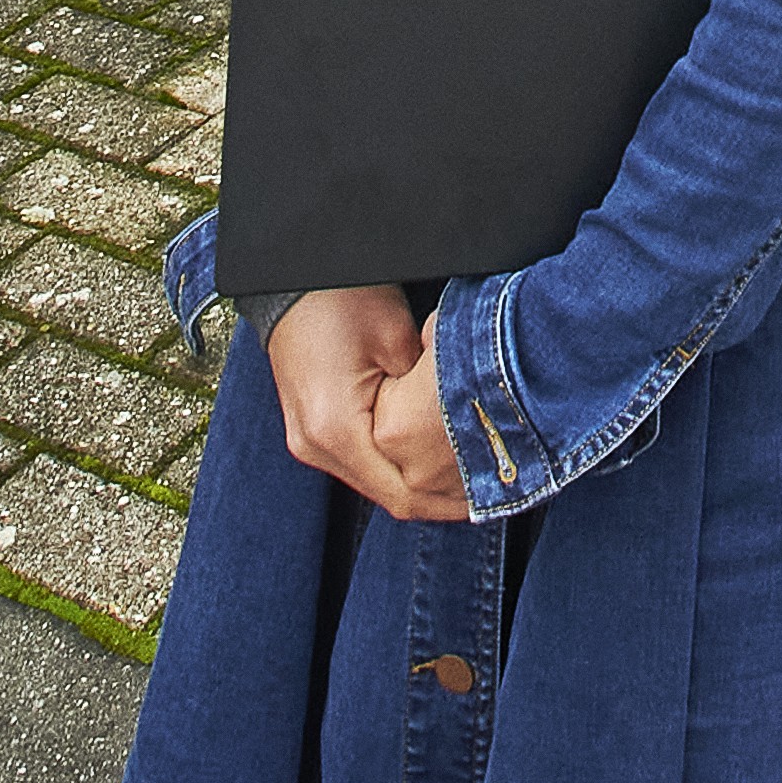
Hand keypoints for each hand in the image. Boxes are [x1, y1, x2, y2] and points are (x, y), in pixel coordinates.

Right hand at [269, 287, 468, 520]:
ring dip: (418, 483)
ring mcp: (308, 442)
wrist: (292, 280)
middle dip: (439, 497)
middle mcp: (314, 445)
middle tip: (489, 488)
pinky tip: (427, 458)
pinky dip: (395, 465)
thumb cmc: (341, 297)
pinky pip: (360, 463)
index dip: (449, 502)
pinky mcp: (311, 432)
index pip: (401, 493)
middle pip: (387, 495)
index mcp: (334, 429)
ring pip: (375, 482)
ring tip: (466, 477)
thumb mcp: (398, 338)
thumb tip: (464, 428)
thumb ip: (427, 395)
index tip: (490, 496)